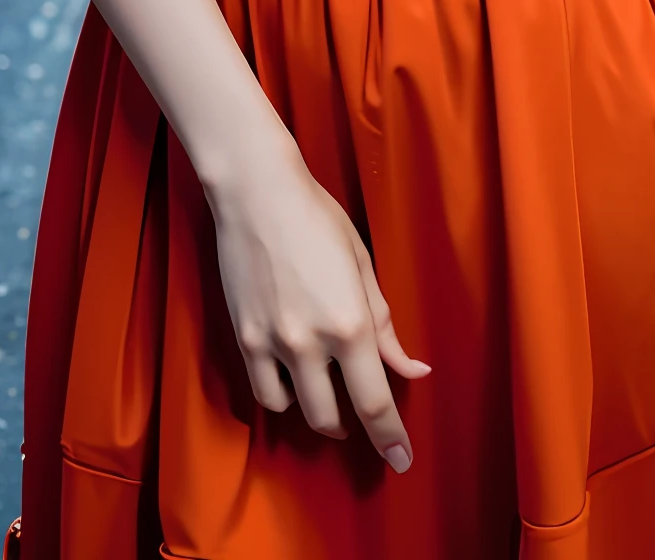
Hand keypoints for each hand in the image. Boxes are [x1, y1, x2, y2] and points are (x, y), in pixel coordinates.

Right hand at [208, 143, 430, 469]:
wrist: (256, 193)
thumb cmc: (317, 219)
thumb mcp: (362, 267)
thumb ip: (385, 326)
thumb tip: (412, 369)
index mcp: (350, 324)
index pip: (374, 402)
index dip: (390, 438)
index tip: (401, 461)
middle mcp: (310, 343)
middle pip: (333, 418)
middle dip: (354, 430)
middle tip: (366, 424)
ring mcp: (272, 343)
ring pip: (296, 411)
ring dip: (317, 414)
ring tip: (328, 396)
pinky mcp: (243, 337)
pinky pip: (264, 390)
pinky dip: (283, 395)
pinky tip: (294, 381)